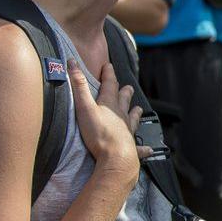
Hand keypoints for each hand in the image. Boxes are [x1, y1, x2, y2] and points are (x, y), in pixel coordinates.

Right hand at [70, 63, 146, 185]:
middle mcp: (121, 116)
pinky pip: (139, 148)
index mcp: (110, 105)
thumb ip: (78, 86)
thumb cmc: (99, 133)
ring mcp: (127, 131)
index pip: (109, 85)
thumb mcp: (84, 108)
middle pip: (124, 101)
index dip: (108, 74)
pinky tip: (149, 150)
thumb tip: (72, 62)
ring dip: (135, 113)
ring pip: (133, 119)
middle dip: (125, 92)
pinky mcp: (130, 148)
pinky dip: (143, 149)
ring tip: (139, 109)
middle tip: (129, 87)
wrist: (115, 157)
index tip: (108, 66)